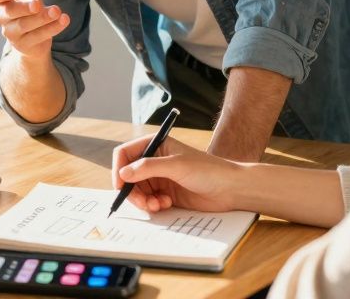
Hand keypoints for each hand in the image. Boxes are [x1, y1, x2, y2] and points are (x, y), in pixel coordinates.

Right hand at [0, 0, 69, 62]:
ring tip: (56, 10)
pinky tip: (64, 19)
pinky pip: (38, 38)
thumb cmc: (26, 2)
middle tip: (37, 3)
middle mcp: (3, 19)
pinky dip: (52, 28)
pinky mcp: (25, 46)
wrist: (37, 32)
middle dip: (24, 8)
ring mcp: (12, 34)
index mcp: (0, 2)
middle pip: (10, 13)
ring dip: (42, 19)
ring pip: (24, 26)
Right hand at [112, 136, 249, 213]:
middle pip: (128, 176)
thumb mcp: (176, 166)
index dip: (119, 169)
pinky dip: (153, 205)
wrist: (230, 189)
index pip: (125, 153)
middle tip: (143, 203)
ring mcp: (160, 177)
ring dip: (143, 200)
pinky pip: (148, 200)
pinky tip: (166, 204)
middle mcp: (155, 160)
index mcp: (156, 145)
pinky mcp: (166, 193)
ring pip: (137, 190)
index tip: (120, 186)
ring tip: (157, 205)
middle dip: (132, 191)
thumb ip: (147, 168)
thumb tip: (123, 174)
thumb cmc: (208, 170)